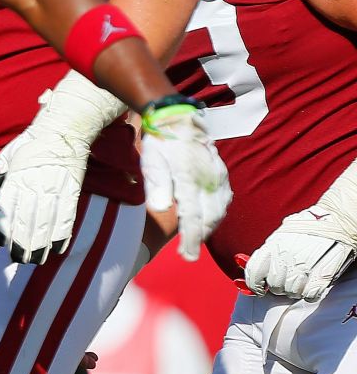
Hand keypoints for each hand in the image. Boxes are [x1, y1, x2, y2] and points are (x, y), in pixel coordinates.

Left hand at [0, 125, 89, 263]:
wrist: (62, 130)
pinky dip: (62, 235)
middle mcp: (34, 185)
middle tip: (17, 259)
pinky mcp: (72, 192)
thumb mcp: (4, 158)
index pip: (7, 208)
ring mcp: (55, 189)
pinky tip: (56, 249)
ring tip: (34, 260)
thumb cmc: (29, 145)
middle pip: (26, 220)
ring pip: (46, 223)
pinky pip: (67, 218)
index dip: (3, 228)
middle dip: (21, 243)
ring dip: (40, 245)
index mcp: (16, 177)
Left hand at [140, 102, 232, 259]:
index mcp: (190, 177)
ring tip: (195, 241)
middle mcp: (209, 179)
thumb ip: (156, 184)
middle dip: (199, 238)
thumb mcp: (151, 159)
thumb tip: (160, 208)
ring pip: (219, 209)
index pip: (193, 216)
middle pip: (209, 217)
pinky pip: (223, 198)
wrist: (178, 117)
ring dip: (209, 227)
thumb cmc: (160, 141)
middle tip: (188, 255)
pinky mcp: (221, 172)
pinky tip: (208, 220)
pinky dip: (217, 213)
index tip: (186, 256)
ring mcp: (218, 176)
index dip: (191, 239)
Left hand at [244, 208, 356, 299]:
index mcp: (273, 244)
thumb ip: (268, 251)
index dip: (254, 284)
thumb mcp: (282, 234)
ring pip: (291, 291)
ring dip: (295, 291)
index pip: (254, 271)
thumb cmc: (308, 227)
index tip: (259, 288)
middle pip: (274, 285)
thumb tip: (245, 263)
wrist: (337, 220)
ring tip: (301, 281)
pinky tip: (311, 287)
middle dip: (278, 287)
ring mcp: (304, 265)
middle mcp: (286, 256)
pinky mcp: (323, 274)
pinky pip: (310, 294)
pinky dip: (310, 294)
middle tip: (286, 281)